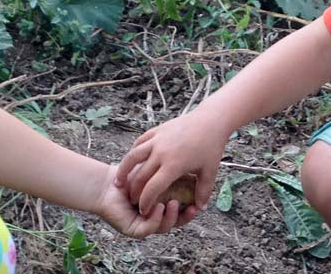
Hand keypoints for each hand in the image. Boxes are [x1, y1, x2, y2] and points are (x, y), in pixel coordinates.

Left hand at [92, 165, 194, 237]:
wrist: (108, 181)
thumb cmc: (131, 176)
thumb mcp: (157, 175)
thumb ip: (174, 178)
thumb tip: (197, 175)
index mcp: (163, 207)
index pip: (182, 211)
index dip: (192, 208)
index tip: (201, 200)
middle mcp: (155, 218)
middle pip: (176, 222)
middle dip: (186, 216)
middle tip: (194, 208)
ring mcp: (145, 226)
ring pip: (164, 227)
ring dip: (171, 217)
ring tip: (174, 203)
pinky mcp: (134, 230)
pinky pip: (149, 228)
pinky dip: (156, 219)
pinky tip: (159, 207)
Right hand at [115, 109, 230, 214]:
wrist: (210, 119)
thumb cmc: (211, 146)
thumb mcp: (210, 171)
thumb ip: (203, 191)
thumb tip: (200, 208)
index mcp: (174, 165)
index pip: (153, 188)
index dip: (145, 202)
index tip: (143, 210)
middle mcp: (161, 153)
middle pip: (140, 175)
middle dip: (133, 191)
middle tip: (131, 200)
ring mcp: (156, 140)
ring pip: (132, 157)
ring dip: (124, 171)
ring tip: (119, 182)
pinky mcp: (155, 130)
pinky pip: (139, 143)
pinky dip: (132, 154)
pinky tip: (130, 162)